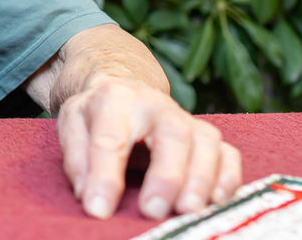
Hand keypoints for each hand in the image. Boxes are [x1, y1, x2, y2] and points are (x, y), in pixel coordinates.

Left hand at [58, 75, 241, 220]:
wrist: (124, 88)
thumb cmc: (97, 114)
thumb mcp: (73, 125)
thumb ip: (77, 159)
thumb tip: (89, 197)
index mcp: (115, 99)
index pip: (110, 140)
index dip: (104, 177)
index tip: (98, 210)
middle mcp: (157, 106)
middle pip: (172, 136)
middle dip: (166, 176)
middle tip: (152, 211)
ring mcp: (188, 119)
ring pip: (206, 144)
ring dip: (200, 181)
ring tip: (187, 212)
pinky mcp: (208, 136)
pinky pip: (228, 155)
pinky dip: (227, 179)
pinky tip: (216, 202)